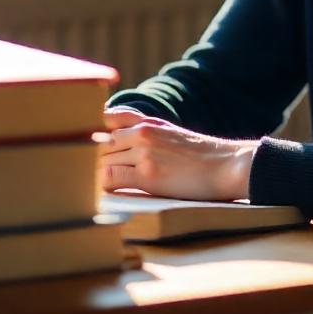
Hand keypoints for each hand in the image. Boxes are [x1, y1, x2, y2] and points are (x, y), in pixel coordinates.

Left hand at [97, 116, 258, 200]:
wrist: (228, 165)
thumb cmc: (203, 157)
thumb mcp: (172, 135)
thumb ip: (147, 135)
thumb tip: (119, 148)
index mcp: (148, 121)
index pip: (104, 119)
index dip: (91, 135)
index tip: (84, 147)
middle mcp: (143, 132)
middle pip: (99, 144)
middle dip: (91, 160)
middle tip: (83, 174)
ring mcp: (144, 152)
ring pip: (101, 161)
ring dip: (96, 175)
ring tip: (93, 187)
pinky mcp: (148, 175)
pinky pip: (109, 179)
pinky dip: (102, 187)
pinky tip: (103, 194)